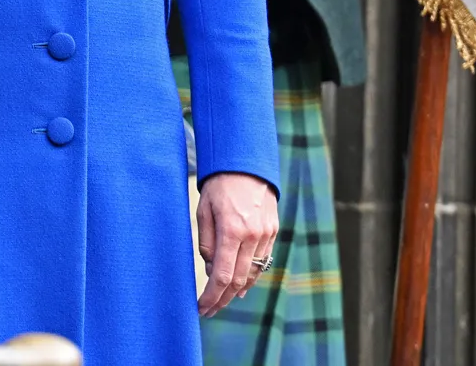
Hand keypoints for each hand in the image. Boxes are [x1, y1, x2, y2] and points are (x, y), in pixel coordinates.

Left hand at [195, 171, 277, 316]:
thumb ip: (206, 242)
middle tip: (208, 310)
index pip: (222, 275)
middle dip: (222, 299)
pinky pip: (262, 262)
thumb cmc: (219, 185)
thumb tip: (211, 269)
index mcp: (232, 230)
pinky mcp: (273, 232)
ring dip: (236, 291)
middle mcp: (253, 236)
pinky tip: (240, 285)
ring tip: (221, 301)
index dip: (211, 296)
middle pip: (238, 281)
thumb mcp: (204, 210)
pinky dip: (250, 276)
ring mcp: (266, 235)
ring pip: (252, 274)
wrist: (247, 165)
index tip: (201, 308)